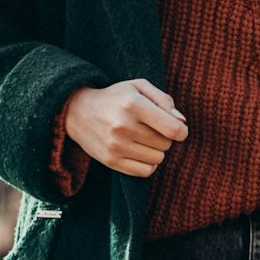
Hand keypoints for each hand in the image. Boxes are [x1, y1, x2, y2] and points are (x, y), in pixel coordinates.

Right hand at [61, 78, 188, 177]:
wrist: (78, 111)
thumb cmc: (116, 98)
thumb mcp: (139, 87)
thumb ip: (164, 100)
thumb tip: (181, 122)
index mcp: (134, 105)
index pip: (172, 129)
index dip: (181, 131)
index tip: (177, 129)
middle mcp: (124, 126)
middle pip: (166, 144)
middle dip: (165, 138)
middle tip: (151, 129)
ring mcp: (116, 146)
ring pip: (158, 159)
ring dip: (156, 151)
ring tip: (143, 139)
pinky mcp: (111, 161)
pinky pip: (145, 172)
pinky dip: (148, 164)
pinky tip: (139, 152)